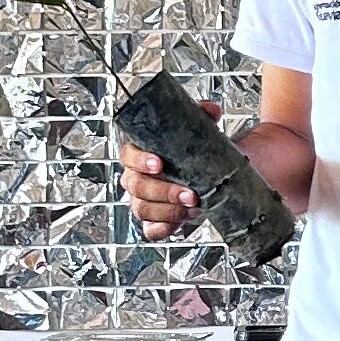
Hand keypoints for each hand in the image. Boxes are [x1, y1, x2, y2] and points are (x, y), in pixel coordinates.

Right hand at [118, 102, 218, 242]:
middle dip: (163, 192)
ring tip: (194, 208)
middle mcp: (136, 178)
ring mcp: (143, 201)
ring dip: (168, 211)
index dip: (140, 161)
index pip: (128, 156)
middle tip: (190, 194)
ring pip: (141, 209)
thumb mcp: (198, 129)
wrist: (209, 172)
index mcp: (140, 153)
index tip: (158, 164)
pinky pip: (150, 230)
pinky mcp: (155, 221)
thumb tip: (211, 110)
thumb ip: (202, 116)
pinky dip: (164, 229)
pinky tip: (181, 223)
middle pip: (136, 187)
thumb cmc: (193, 150)